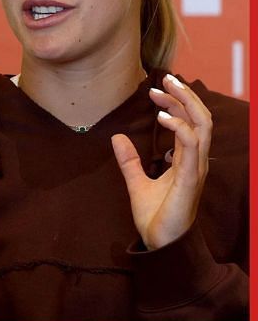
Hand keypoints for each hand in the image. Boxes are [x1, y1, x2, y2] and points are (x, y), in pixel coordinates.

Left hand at [111, 73, 211, 249]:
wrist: (159, 243)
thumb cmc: (155, 216)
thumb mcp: (137, 183)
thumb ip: (129, 161)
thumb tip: (117, 138)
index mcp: (187, 160)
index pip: (191, 122)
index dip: (178, 103)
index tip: (157, 89)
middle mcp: (195, 161)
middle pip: (201, 118)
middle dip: (186, 95)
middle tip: (167, 77)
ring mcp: (195, 169)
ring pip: (202, 127)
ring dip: (184, 104)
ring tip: (163, 90)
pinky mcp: (189, 179)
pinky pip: (190, 147)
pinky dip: (179, 128)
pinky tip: (162, 118)